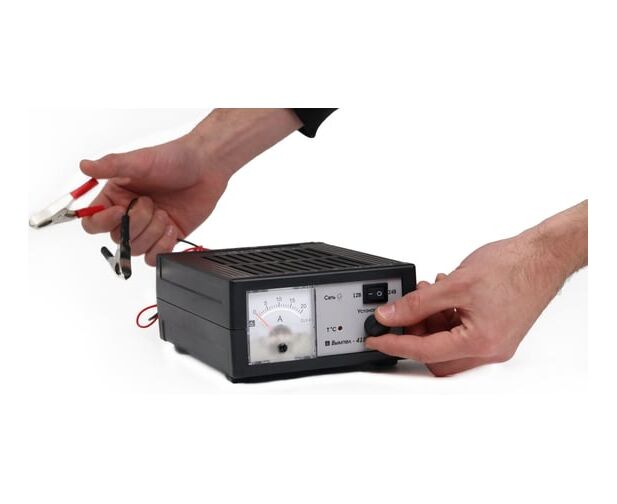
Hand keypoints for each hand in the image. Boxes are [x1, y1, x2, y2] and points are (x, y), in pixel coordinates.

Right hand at [80, 109, 301, 264]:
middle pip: (118, 238)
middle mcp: (129, 215)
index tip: (122, 211)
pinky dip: (162, 246)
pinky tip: (172, 227)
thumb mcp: (140, 160)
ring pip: (136, 249)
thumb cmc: (173, 158)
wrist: (206, 166)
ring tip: (164, 214)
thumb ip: (111, 165)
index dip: (103, 222)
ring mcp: (148, 228)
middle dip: (137, 223)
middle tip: (152, 203)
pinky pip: (155, 256)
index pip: (93, 222)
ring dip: (152, 233)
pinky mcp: (166, 238)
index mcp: (115, 197)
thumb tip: (84, 166)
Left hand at [366, 201, 587, 375]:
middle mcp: (490, 350)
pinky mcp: (497, 333)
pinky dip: (446, 320)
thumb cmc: (513, 267)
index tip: (376, 339)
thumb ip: (418, 303)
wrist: (544, 256)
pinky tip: (443, 297)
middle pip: (437, 358)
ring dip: (431, 324)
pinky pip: (462, 336)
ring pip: (449, 347)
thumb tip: (390, 316)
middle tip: (405, 313)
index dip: (395, 344)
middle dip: (416, 335)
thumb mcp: (455, 283)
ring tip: (427, 295)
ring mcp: (495, 343)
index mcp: (481, 342)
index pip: (425, 352)